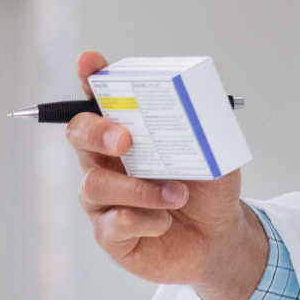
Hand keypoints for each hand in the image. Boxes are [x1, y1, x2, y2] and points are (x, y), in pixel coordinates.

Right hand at [67, 51, 268, 299]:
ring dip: (140, 189)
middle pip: (80, 135)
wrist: (220, 236)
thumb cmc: (208, 190)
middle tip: (125, 140)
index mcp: (130, 134)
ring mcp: (104, 199)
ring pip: (96, 184)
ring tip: (177, 195)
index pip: (103, 100)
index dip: (92, 79)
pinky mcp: (109, 234)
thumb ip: (201, 129)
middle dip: (97, 132)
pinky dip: (147, 220)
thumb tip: (196, 107)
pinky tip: (165, 221)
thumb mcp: (214, 153)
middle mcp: (108, 162)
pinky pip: (114, 223)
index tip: (90, 62)